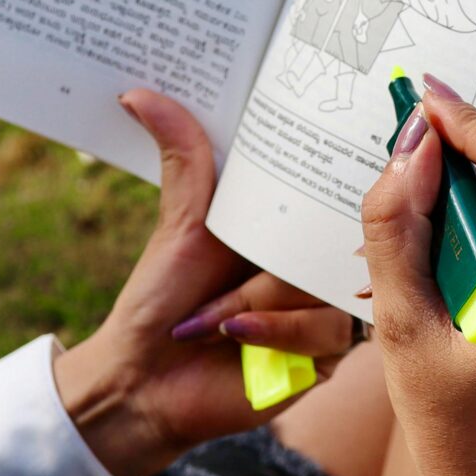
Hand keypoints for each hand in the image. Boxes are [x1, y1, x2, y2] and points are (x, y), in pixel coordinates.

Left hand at [51, 88, 358, 475]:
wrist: (145, 383)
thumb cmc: (163, 302)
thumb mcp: (182, 224)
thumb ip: (186, 158)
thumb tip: (138, 92)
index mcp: (291, 224)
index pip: (333, 186)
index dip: (336, 167)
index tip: (330, 142)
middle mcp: (317, 261)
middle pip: (337, 235)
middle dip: (282, 251)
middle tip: (239, 256)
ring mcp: (328, 307)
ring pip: (325, 284)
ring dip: (261, 300)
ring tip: (213, 317)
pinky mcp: (329, 355)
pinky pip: (324, 329)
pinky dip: (274, 329)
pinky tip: (235, 335)